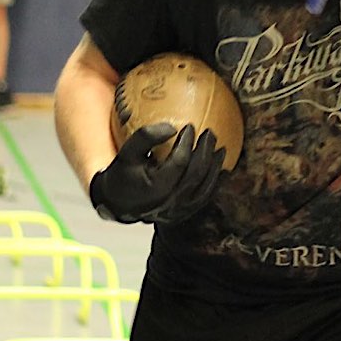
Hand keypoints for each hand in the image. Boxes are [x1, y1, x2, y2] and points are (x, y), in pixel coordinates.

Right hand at [89, 123, 225, 223]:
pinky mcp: (183, 213)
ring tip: (220, 148)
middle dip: (206, 151)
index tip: (190, 127)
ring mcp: (179, 210)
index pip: (179, 161)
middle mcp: (170, 201)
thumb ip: (146, 137)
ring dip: (215, 166)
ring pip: (204, 187)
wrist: (118, 204)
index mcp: (156, 187)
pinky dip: (215, 183)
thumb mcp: (127, 153)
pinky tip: (222, 170)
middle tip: (209, 133)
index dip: (187, 143)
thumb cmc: (122, 176)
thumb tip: (172, 127)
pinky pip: (205, 198)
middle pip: (196, 173)